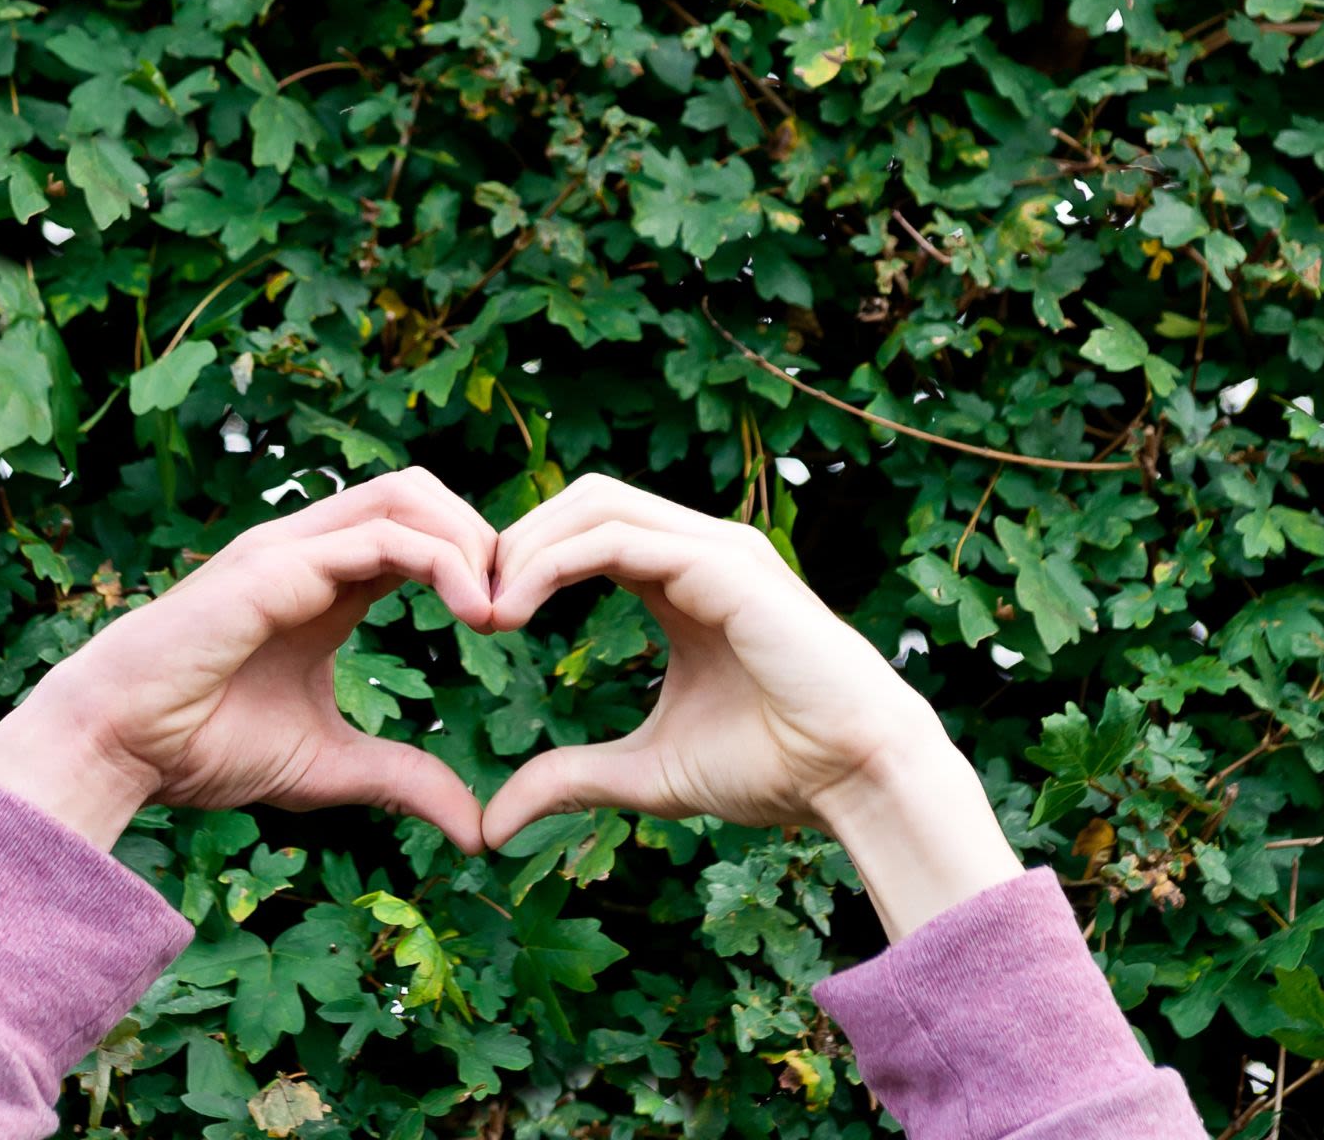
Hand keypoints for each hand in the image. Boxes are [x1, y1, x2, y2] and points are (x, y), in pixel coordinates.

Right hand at [0, 468, 497, 852]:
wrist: (118, 748)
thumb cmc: (202, 747)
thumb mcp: (330, 768)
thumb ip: (403, 781)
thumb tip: (477, 829)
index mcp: (326, 585)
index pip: (420, 534)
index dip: (477, 566)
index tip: (513, 628)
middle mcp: (310, 552)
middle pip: (420, 493)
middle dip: (485, 538)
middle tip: (518, 610)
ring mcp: (291, 549)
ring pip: (407, 494)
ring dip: (472, 541)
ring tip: (500, 611)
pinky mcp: (276, 564)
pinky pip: (381, 535)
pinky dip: (444, 561)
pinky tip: (474, 613)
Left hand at [481, 475, 1020, 938]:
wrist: (854, 776)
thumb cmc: (773, 768)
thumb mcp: (645, 773)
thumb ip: (569, 779)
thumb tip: (491, 824)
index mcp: (680, 581)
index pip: (583, 532)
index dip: (522, 563)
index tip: (477, 623)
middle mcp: (698, 550)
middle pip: (581, 499)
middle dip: (513, 542)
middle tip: (469, 608)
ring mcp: (715, 549)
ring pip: (594, 502)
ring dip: (525, 547)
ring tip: (487, 611)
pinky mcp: (726, 563)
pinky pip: (618, 536)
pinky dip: (555, 561)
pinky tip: (518, 608)